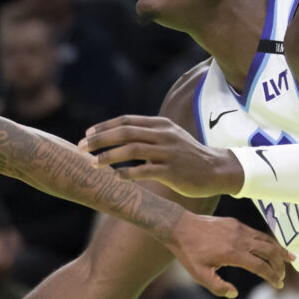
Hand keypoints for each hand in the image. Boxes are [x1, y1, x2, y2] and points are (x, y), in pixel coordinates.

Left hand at [79, 115, 243, 197]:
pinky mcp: (174, 171)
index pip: (127, 121)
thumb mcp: (168, 137)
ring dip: (109, 157)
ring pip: (133, 150)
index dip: (104, 127)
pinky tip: (115, 178)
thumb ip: (145, 134)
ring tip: (92, 163)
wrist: (218, 169)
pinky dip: (128, 173)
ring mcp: (169, 152)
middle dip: (100, 140)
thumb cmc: (186, 154)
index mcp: (161, 125)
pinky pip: (146, 171)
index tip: (86, 134)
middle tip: (81, 148)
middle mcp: (164, 135)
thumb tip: (114, 136)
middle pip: (126, 133)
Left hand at [165, 212, 290, 296]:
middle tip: (283, 274)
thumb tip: (234, 292)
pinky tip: (269, 246)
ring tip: (288, 258)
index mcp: (233, 254)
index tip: (277, 283)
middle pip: (270, 252)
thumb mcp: (199, 274)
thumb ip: (217, 287)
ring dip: (278, 250)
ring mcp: (238, 229)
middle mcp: (240, 240)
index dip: (272, 276)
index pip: (261, 267)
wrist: (178, 226)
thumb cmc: (188, 251)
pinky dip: (267, 240)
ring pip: (266, 239)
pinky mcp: (234, 223)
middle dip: (280, 264)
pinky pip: (256, 232)